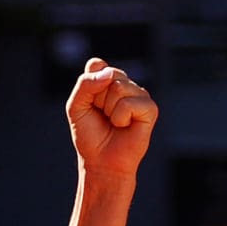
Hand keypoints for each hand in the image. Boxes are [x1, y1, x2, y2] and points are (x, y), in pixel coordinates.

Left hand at [66, 58, 157, 176]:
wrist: (101, 161)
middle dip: (97, 99)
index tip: (89, 103)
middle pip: (108, 74)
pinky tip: (124, 126)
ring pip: (119, 87)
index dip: (89, 84)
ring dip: (109, 109)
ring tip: (113, 122)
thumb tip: (109, 74)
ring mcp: (139, 95)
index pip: (96, 64)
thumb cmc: (90, 134)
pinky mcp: (150, 108)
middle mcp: (125, 84)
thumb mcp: (76, 106)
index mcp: (107, 81)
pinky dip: (120, 118)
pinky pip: (129, 103)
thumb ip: (85, 84)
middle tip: (102, 115)